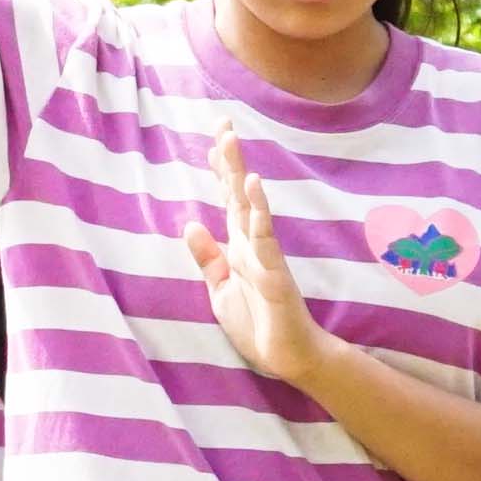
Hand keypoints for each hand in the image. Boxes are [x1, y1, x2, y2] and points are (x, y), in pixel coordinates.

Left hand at [179, 127, 324, 385]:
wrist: (289, 357)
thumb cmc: (259, 324)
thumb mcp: (220, 290)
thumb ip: (208, 258)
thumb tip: (191, 224)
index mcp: (239, 247)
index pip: (228, 201)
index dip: (220, 172)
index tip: (213, 141)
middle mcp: (253, 243)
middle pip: (238, 194)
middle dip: (230, 160)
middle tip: (223, 123)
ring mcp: (265, 255)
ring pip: (250, 207)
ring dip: (239, 174)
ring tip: (230, 142)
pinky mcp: (274, 272)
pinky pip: (265, 235)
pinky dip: (258, 209)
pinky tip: (253, 185)